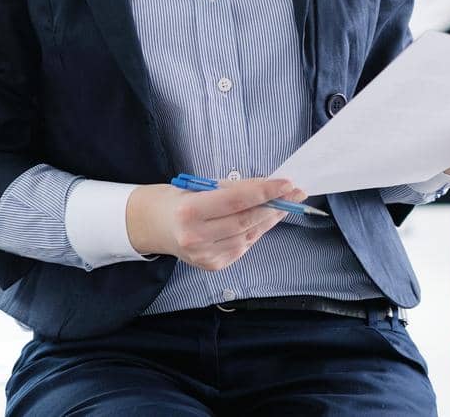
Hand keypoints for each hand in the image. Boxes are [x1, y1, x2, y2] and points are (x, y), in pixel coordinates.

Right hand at [126, 177, 302, 270]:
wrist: (154, 226)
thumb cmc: (179, 200)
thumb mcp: (202, 186)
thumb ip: (235, 189)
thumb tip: (270, 187)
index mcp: (189, 212)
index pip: (236, 201)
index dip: (265, 191)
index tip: (287, 183)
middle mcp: (195, 237)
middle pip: (246, 221)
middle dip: (274, 205)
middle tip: (295, 193)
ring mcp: (204, 256)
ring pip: (249, 235)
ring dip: (270, 219)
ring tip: (284, 204)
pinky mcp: (213, 265)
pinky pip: (243, 246)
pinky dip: (257, 231)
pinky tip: (265, 219)